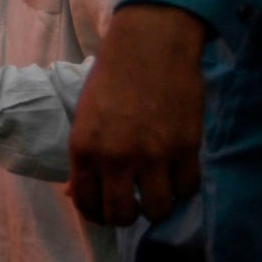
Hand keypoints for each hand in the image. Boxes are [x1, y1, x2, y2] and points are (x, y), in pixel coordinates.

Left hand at [68, 3, 205, 224]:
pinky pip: (187, 189)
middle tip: (135, 203)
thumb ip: (83, 159)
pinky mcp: (185, 148)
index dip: (98, 214)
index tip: (108, 210)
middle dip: (127, 215)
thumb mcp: (85, 119)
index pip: (88, 204)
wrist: (149, 46)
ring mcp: (153, 155)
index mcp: (84, 150)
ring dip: (159, 206)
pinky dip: (183, 188)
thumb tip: (74, 194)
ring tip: (159, 192)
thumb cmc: (112, 79)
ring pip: (158, 210)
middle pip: (122, 215)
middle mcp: (116, 158)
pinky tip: (178, 176)